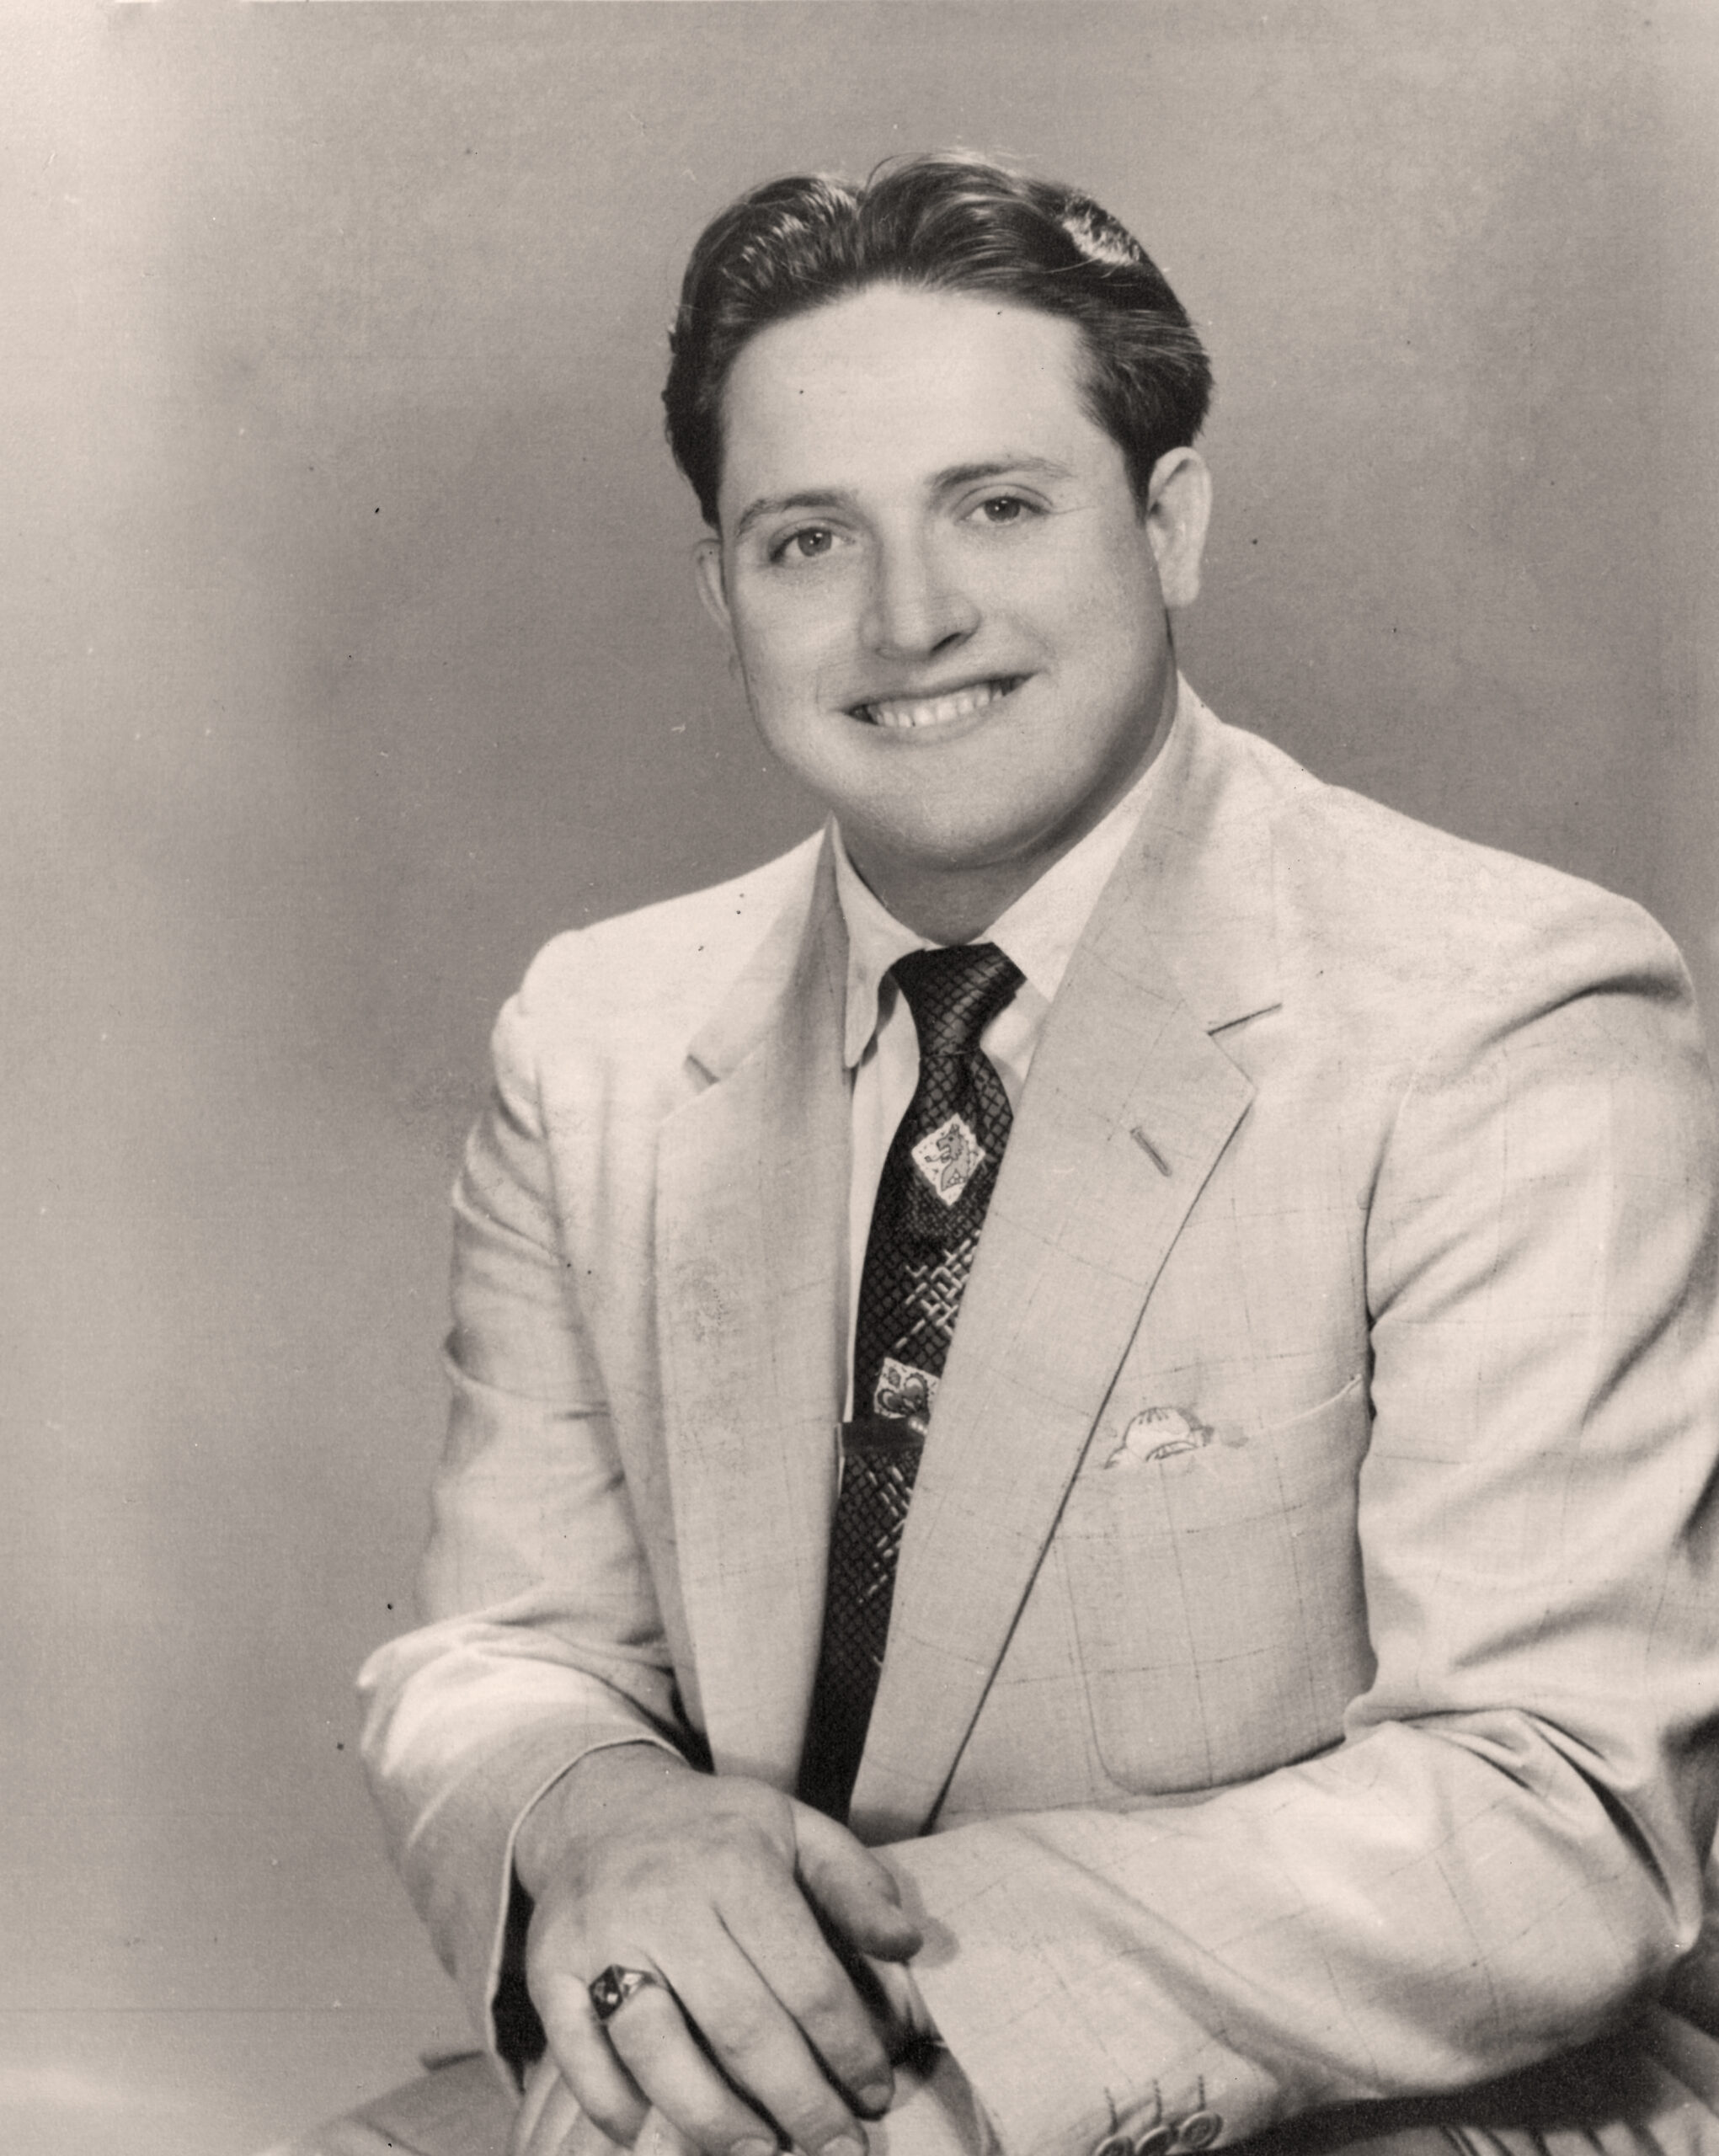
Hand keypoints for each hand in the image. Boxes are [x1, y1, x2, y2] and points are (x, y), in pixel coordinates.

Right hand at [514, 1745, 924, 2155]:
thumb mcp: (796, 1828)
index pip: (805, 1977)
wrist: (602, 1804)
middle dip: (797, 2103)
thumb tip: (908, 1945)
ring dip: (713, 2122)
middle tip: (835, 2150)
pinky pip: (578, 2055)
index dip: (848, 2048)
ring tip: (759, 2155)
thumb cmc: (717, 1832)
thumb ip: (855, 1884)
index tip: (876, 2095)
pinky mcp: (545, 1966)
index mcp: (736, 1861)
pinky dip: (615, 2107)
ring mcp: (598, 1934)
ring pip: (656, 2051)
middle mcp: (664, 1897)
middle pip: (738, 2026)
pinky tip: (653, 2136)